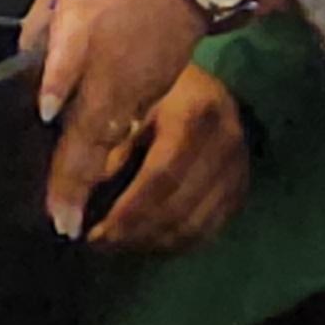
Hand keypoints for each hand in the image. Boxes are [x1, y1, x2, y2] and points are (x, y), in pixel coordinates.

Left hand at [26, 0, 209, 238]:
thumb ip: (42, 28)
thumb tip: (26, 68)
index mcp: (82, 24)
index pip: (67, 55)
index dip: (59, 83)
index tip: (47, 113)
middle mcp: (109, 63)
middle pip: (89, 122)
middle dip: (73, 173)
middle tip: (60, 218)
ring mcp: (135, 83)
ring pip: (110, 139)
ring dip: (89, 180)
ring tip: (73, 219)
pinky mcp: (154, 93)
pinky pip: (130, 135)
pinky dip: (115, 164)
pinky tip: (99, 192)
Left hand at [84, 63, 251, 255]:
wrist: (193, 80)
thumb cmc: (146, 84)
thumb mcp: (122, 101)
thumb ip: (106, 144)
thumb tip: (83, 195)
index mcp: (193, 115)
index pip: (160, 178)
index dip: (125, 212)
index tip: (90, 231)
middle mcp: (225, 142)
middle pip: (179, 205)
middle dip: (134, 232)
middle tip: (98, 242)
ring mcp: (239, 166)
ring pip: (196, 223)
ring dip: (153, 241)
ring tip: (116, 244)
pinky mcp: (241, 184)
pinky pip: (211, 226)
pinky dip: (177, 240)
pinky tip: (147, 240)